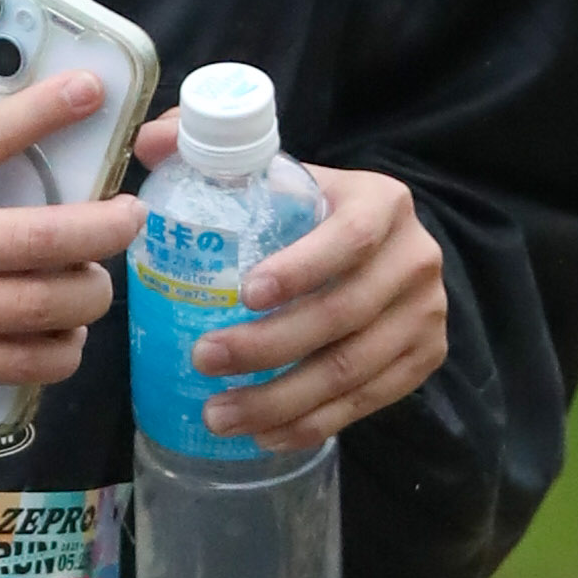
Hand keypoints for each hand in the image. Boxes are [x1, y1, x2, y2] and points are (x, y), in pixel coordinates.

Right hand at [0, 62, 140, 405]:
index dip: (46, 111)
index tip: (94, 93)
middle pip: (39, 239)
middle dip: (106, 226)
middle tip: (131, 215)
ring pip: (39, 306)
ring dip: (92, 291)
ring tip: (100, 277)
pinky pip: (16, 362)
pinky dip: (60, 349)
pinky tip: (68, 332)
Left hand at [148, 116, 451, 450]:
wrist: (383, 245)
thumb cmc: (312, 210)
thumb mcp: (278, 173)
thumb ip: (213, 151)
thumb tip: (152, 143)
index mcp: (382, 203)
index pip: (347, 239)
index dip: (299, 270)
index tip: (243, 294)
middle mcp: (414, 258)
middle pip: (342, 315)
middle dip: (268, 347)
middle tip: (204, 360)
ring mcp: (425, 314)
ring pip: (352, 370)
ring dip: (281, 401)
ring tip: (218, 414)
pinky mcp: (424, 357)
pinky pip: (368, 401)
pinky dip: (313, 423)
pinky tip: (265, 434)